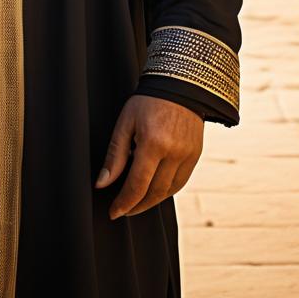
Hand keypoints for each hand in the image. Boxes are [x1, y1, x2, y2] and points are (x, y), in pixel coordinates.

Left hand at [95, 94, 203, 218]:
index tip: (113, 213)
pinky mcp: (196, 156)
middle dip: (136, 206)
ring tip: (135, 203)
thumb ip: (114, 155)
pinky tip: (153, 191)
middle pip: (154, 192)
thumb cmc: (147, 101)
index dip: (124, 202)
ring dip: (151, 202)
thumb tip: (102, 184)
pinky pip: (180, 182)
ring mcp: (188, 156)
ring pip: (168, 191)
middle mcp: (174, 153)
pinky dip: (166, 191)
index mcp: (153, 143)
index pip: (137, 184)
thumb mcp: (125, 122)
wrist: (179, 85)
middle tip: (122, 211)